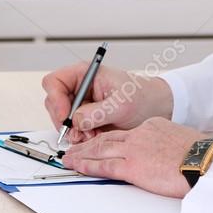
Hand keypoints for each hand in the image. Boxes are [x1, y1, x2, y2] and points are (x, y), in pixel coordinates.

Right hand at [41, 63, 172, 143]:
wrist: (158, 108)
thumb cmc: (144, 97)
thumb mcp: (121, 105)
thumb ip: (97, 112)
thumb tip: (76, 121)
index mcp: (85, 74)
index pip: (54, 82)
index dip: (55, 99)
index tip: (65, 116)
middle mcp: (79, 87)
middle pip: (54, 102)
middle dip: (65, 120)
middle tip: (79, 133)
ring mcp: (81, 103)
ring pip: (62, 118)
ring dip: (74, 131)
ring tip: (92, 136)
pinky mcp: (86, 117)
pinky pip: (73, 129)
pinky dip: (81, 137)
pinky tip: (95, 138)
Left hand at [61, 117, 203, 197]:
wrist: (207, 161)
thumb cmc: (202, 155)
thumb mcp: (181, 140)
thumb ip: (166, 143)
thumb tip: (163, 153)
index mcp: (151, 127)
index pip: (123, 133)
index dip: (106, 139)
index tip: (98, 143)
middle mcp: (138, 135)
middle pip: (106, 138)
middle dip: (88, 144)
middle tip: (74, 148)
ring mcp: (134, 150)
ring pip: (100, 150)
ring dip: (82, 154)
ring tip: (69, 157)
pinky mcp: (132, 166)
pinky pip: (104, 165)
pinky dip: (87, 165)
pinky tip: (77, 166)